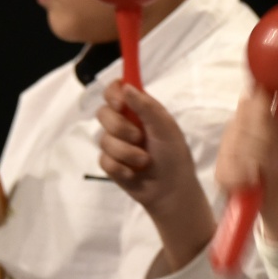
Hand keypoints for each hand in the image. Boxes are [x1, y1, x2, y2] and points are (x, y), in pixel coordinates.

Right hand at [97, 81, 216, 267]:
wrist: (171, 191)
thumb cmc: (174, 156)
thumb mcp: (165, 128)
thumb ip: (146, 106)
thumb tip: (125, 87)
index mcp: (140, 110)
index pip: (116, 90)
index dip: (113, 93)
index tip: (120, 104)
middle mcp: (125, 123)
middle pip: (103, 112)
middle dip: (119, 127)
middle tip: (139, 138)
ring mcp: (115, 143)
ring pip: (103, 138)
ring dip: (125, 152)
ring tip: (144, 161)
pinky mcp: (110, 163)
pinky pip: (104, 159)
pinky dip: (120, 167)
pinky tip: (133, 173)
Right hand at [214, 87, 277, 242]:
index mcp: (264, 104)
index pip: (253, 93)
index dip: (262, 110)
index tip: (277, 124)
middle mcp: (242, 119)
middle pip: (244, 121)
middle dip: (266, 143)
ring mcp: (229, 141)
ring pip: (235, 145)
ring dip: (259, 162)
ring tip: (273, 169)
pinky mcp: (221, 165)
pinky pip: (226, 167)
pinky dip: (244, 176)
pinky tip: (256, 180)